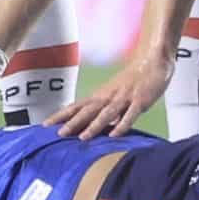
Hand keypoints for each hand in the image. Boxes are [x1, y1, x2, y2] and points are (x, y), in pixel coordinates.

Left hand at [45, 49, 171, 138]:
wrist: (153, 61)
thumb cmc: (132, 81)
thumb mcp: (114, 94)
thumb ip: (104, 111)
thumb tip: (91, 128)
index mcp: (101, 95)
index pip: (76, 106)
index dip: (61, 115)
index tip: (45, 125)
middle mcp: (109, 96)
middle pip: (87, 110)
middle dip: (72, 123)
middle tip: (58, 134)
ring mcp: (124, 98)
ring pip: (106, 113)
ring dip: (94, 126)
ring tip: (82, 138)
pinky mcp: (139, 101)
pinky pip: (130, 114)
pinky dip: (122, 125)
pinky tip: (115, 135)